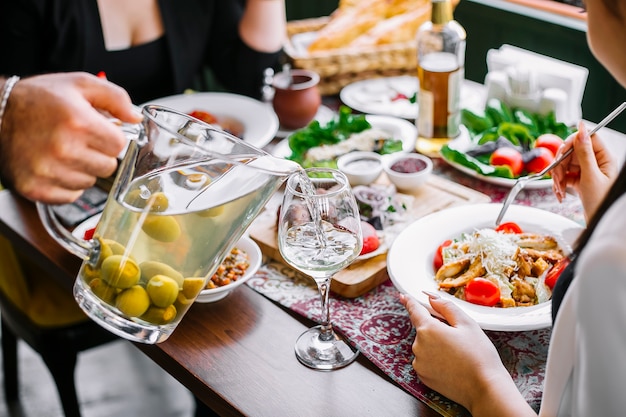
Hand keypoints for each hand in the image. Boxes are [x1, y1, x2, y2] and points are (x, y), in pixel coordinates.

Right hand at [0, 72, 142, 203]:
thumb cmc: (38, 99)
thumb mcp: (79, 84)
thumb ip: (115, 98)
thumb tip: (136, 118)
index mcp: (78, 122)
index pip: (119, 145)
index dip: (110, 137)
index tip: (98, 132)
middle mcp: (63, 149)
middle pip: (108, 166)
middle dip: (99, 154)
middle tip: (80, 141)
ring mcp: (48, 171)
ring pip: (90, 182)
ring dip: (83, 169)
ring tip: (63, 152)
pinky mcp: (36, 188)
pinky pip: (71, 196)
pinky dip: (67, 184)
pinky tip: (54, 166)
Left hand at [400, 292, 534, 416]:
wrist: (484, 388)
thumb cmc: (479, 355)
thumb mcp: (467, 324)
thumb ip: (446, 307)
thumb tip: (431, 299)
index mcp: (428, 330)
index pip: (415, 311)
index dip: (410, 302)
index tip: (403, 297)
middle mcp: (418, 346)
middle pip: (424, 330)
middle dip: (437, 330)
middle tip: (458, 339)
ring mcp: (419, 363)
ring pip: (425, 346)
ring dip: (436, 345)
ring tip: (458, 355)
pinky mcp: (423, 376)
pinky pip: (426, 361)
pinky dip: (435, 360)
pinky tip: (452, 365)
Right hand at [551, 121, 617, 220]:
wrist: (599, 223)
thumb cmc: (601, 202)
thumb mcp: (591, 176)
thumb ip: (584, 152)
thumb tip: (582, 130)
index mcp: (604, 158)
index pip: (587, 138)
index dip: (572, 143)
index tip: (561, 152)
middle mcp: (596, 162)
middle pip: (572, 152)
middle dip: (561, 165)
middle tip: (558, 176)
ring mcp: (586, 172)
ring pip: (565, 165)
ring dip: (558, 177)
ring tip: (559, 190)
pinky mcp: (579, 181)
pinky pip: (564, 176)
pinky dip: (559, 184)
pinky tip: (560, 193)